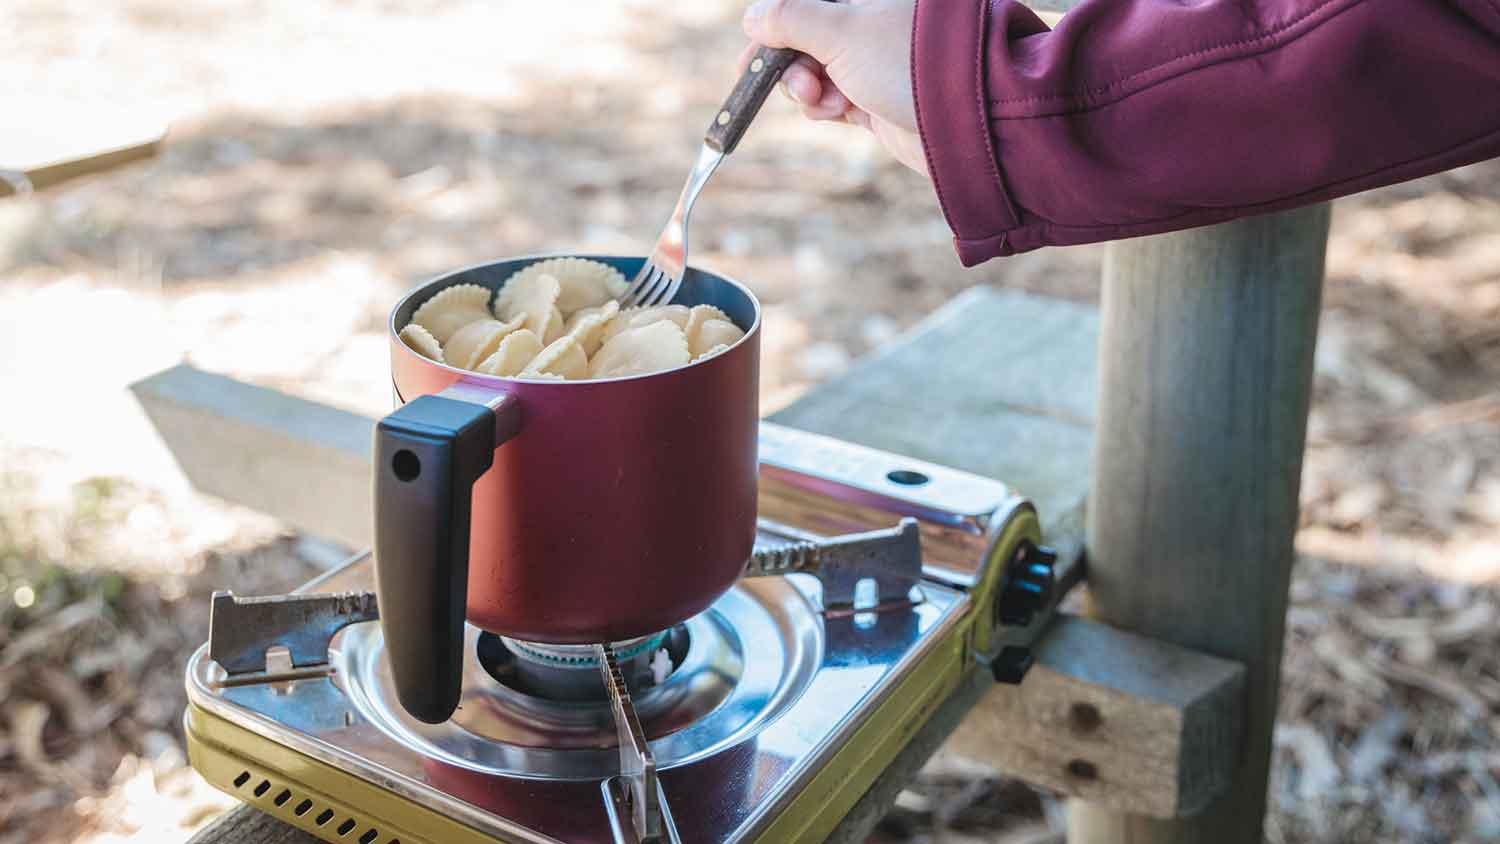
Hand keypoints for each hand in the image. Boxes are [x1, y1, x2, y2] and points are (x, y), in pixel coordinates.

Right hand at [740, 0, 926, 175]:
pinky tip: (839, 111)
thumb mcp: (840, 30)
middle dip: (792, 63)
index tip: (752, 58)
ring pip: (816, 69)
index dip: (775, 25)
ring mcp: (875, 56)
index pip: (805, 2)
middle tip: (798, 85)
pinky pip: (833, 96)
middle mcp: (872, 19)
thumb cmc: (909, 62)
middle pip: (806, 35)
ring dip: (809, 88)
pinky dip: (827, 105)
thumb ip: (788, 18)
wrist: (966, 121)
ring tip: (828, 100)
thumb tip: (753, 18)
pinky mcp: (877, 93)